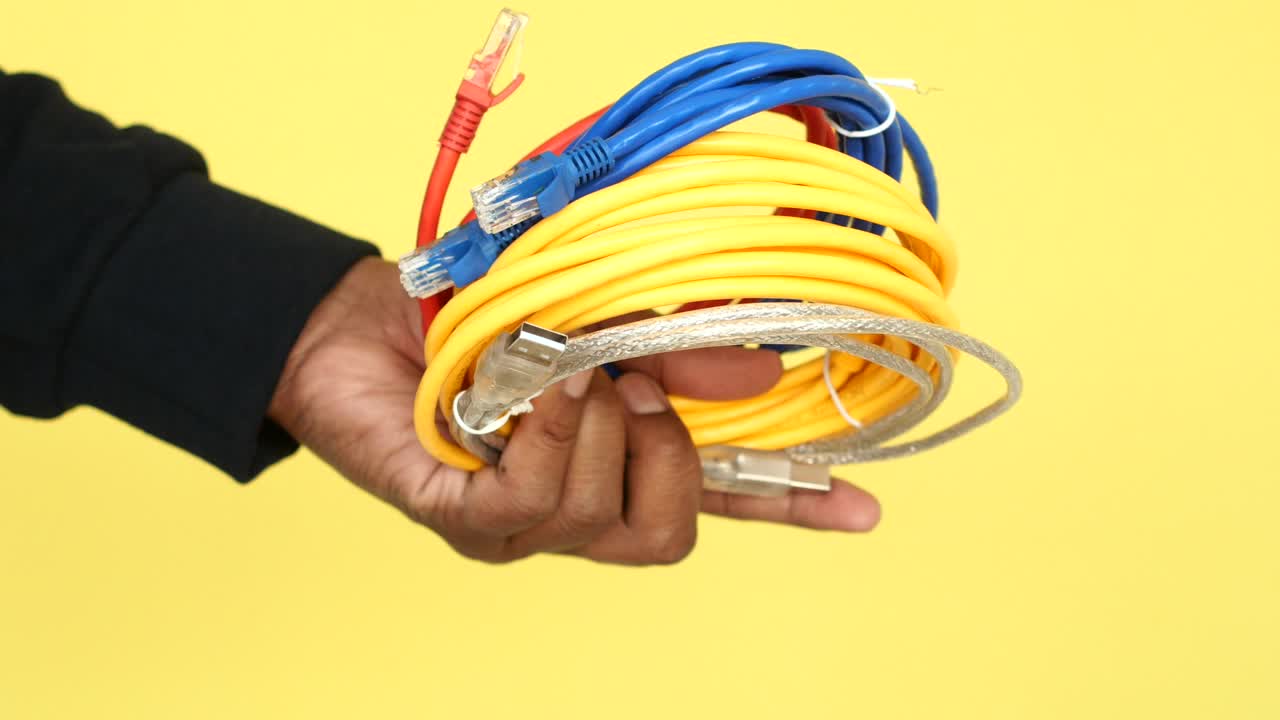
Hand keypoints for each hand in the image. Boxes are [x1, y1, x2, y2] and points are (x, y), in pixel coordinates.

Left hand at [270, 258, 880, 564]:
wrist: (352, 323)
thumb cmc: (469, 322)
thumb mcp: (589, 319)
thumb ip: (668, 352)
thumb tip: (753, 376)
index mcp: (614, 465)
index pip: (717, 502)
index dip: (789, 509)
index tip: (866, 511)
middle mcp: (572, 511)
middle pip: (666, 537)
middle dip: (665, 453)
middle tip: (630, 383)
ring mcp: (515, 529)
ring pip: (599, 520)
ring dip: (596, 429)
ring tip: (562, 371)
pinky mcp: (458, 520)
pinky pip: (530, 503)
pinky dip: (548, 438)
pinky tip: (534, 393)